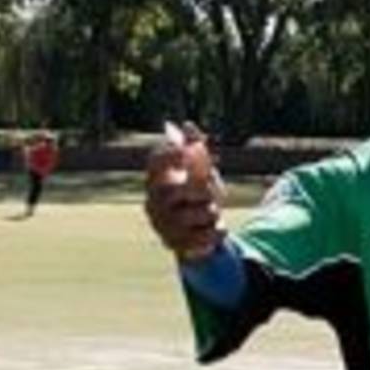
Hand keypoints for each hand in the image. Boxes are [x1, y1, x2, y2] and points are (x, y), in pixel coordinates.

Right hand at [144, 121, 225, 260]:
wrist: (199, 231)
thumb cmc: (197, 194)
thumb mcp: (200, 170)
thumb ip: (196, 148)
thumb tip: (186, 125)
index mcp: (156, 179)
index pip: (155, 162)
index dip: (170, 154)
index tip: (187, 152)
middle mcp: (152, 201)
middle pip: (178, 190)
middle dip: (202, 191)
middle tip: (210, 194)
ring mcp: (161, 224)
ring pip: (196, 213)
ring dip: (211, 212)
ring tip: (209, 213)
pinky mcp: (173, 244)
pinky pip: (204, 235)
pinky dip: (216, 231)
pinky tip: (214, 229)